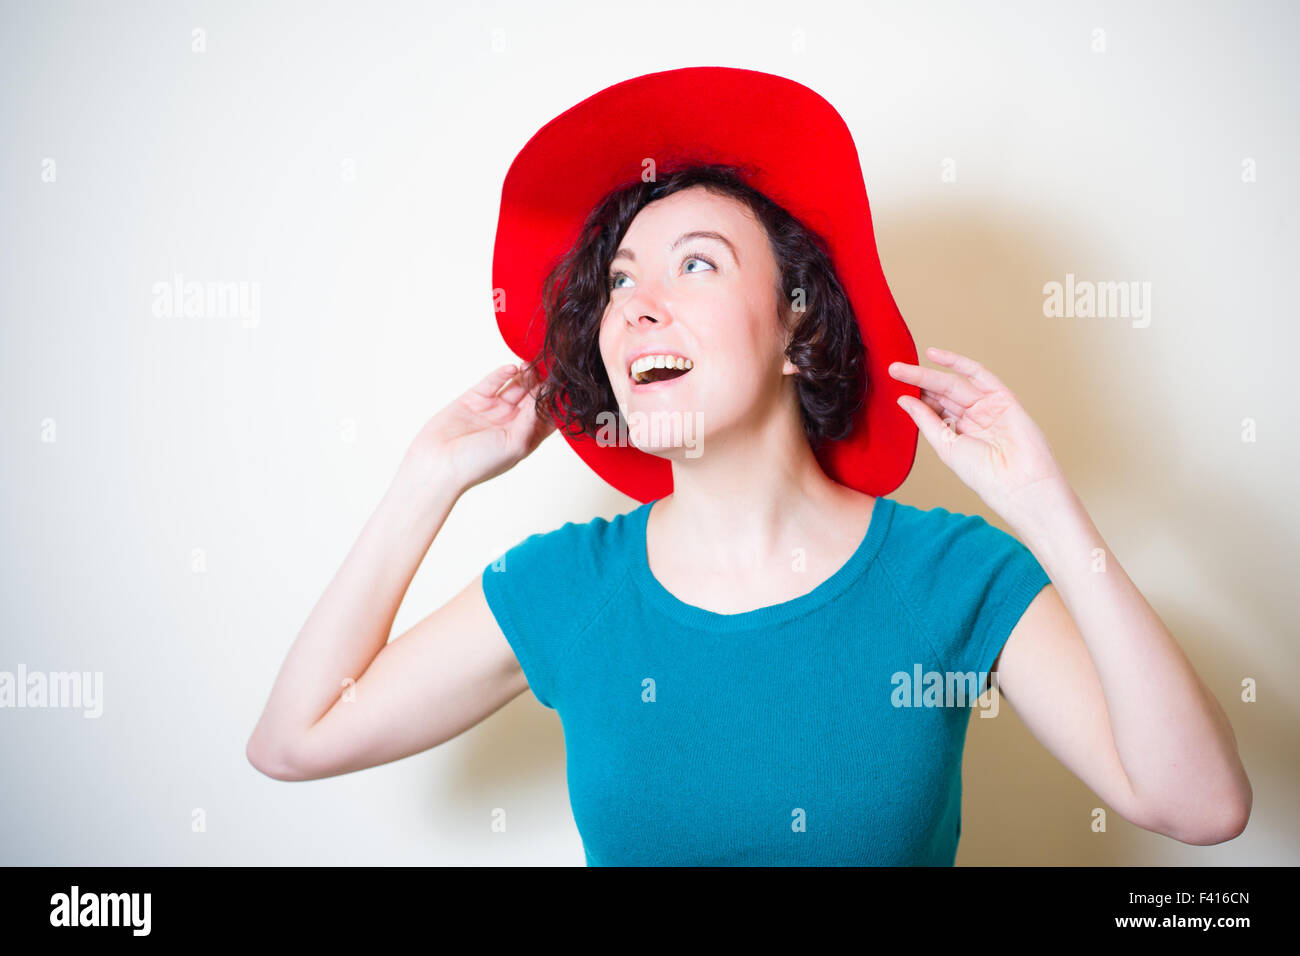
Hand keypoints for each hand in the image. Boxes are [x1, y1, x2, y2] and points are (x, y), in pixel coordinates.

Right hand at [401, 362, 556, 492]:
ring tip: (534, 363)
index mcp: (525, 438)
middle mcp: (511, 423)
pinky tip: (513, 367)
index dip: (558, 401)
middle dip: (543, 382)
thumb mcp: (515, 443)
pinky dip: (502, 373)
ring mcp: (493, 410)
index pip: (549, 416)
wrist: (438, 465)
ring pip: (515, 386)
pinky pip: (493, 382)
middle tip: (553, 365)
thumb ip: (532, 418)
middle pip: (534, 397)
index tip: (568, 384)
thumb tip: (547, 394)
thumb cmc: (478, 464)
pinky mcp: (474, 399)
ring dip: (526, 375)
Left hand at [889, 347, 1066, 525]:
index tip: (894, 389)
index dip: (915, 398)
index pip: (934, 408)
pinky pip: (979, 375)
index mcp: (960, 432)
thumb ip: (926, 420)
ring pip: (954, 384)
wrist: (1018, 483)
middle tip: (893, 371)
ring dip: (928, 374)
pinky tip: (934, 355)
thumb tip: (904, 400)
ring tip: (902, 369)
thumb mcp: (945, 445)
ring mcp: (989, 406)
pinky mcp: (1003, 398)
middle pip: (941, 393)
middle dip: (917, 381)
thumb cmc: (985, 474)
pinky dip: (958, 363)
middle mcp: (974, 417)